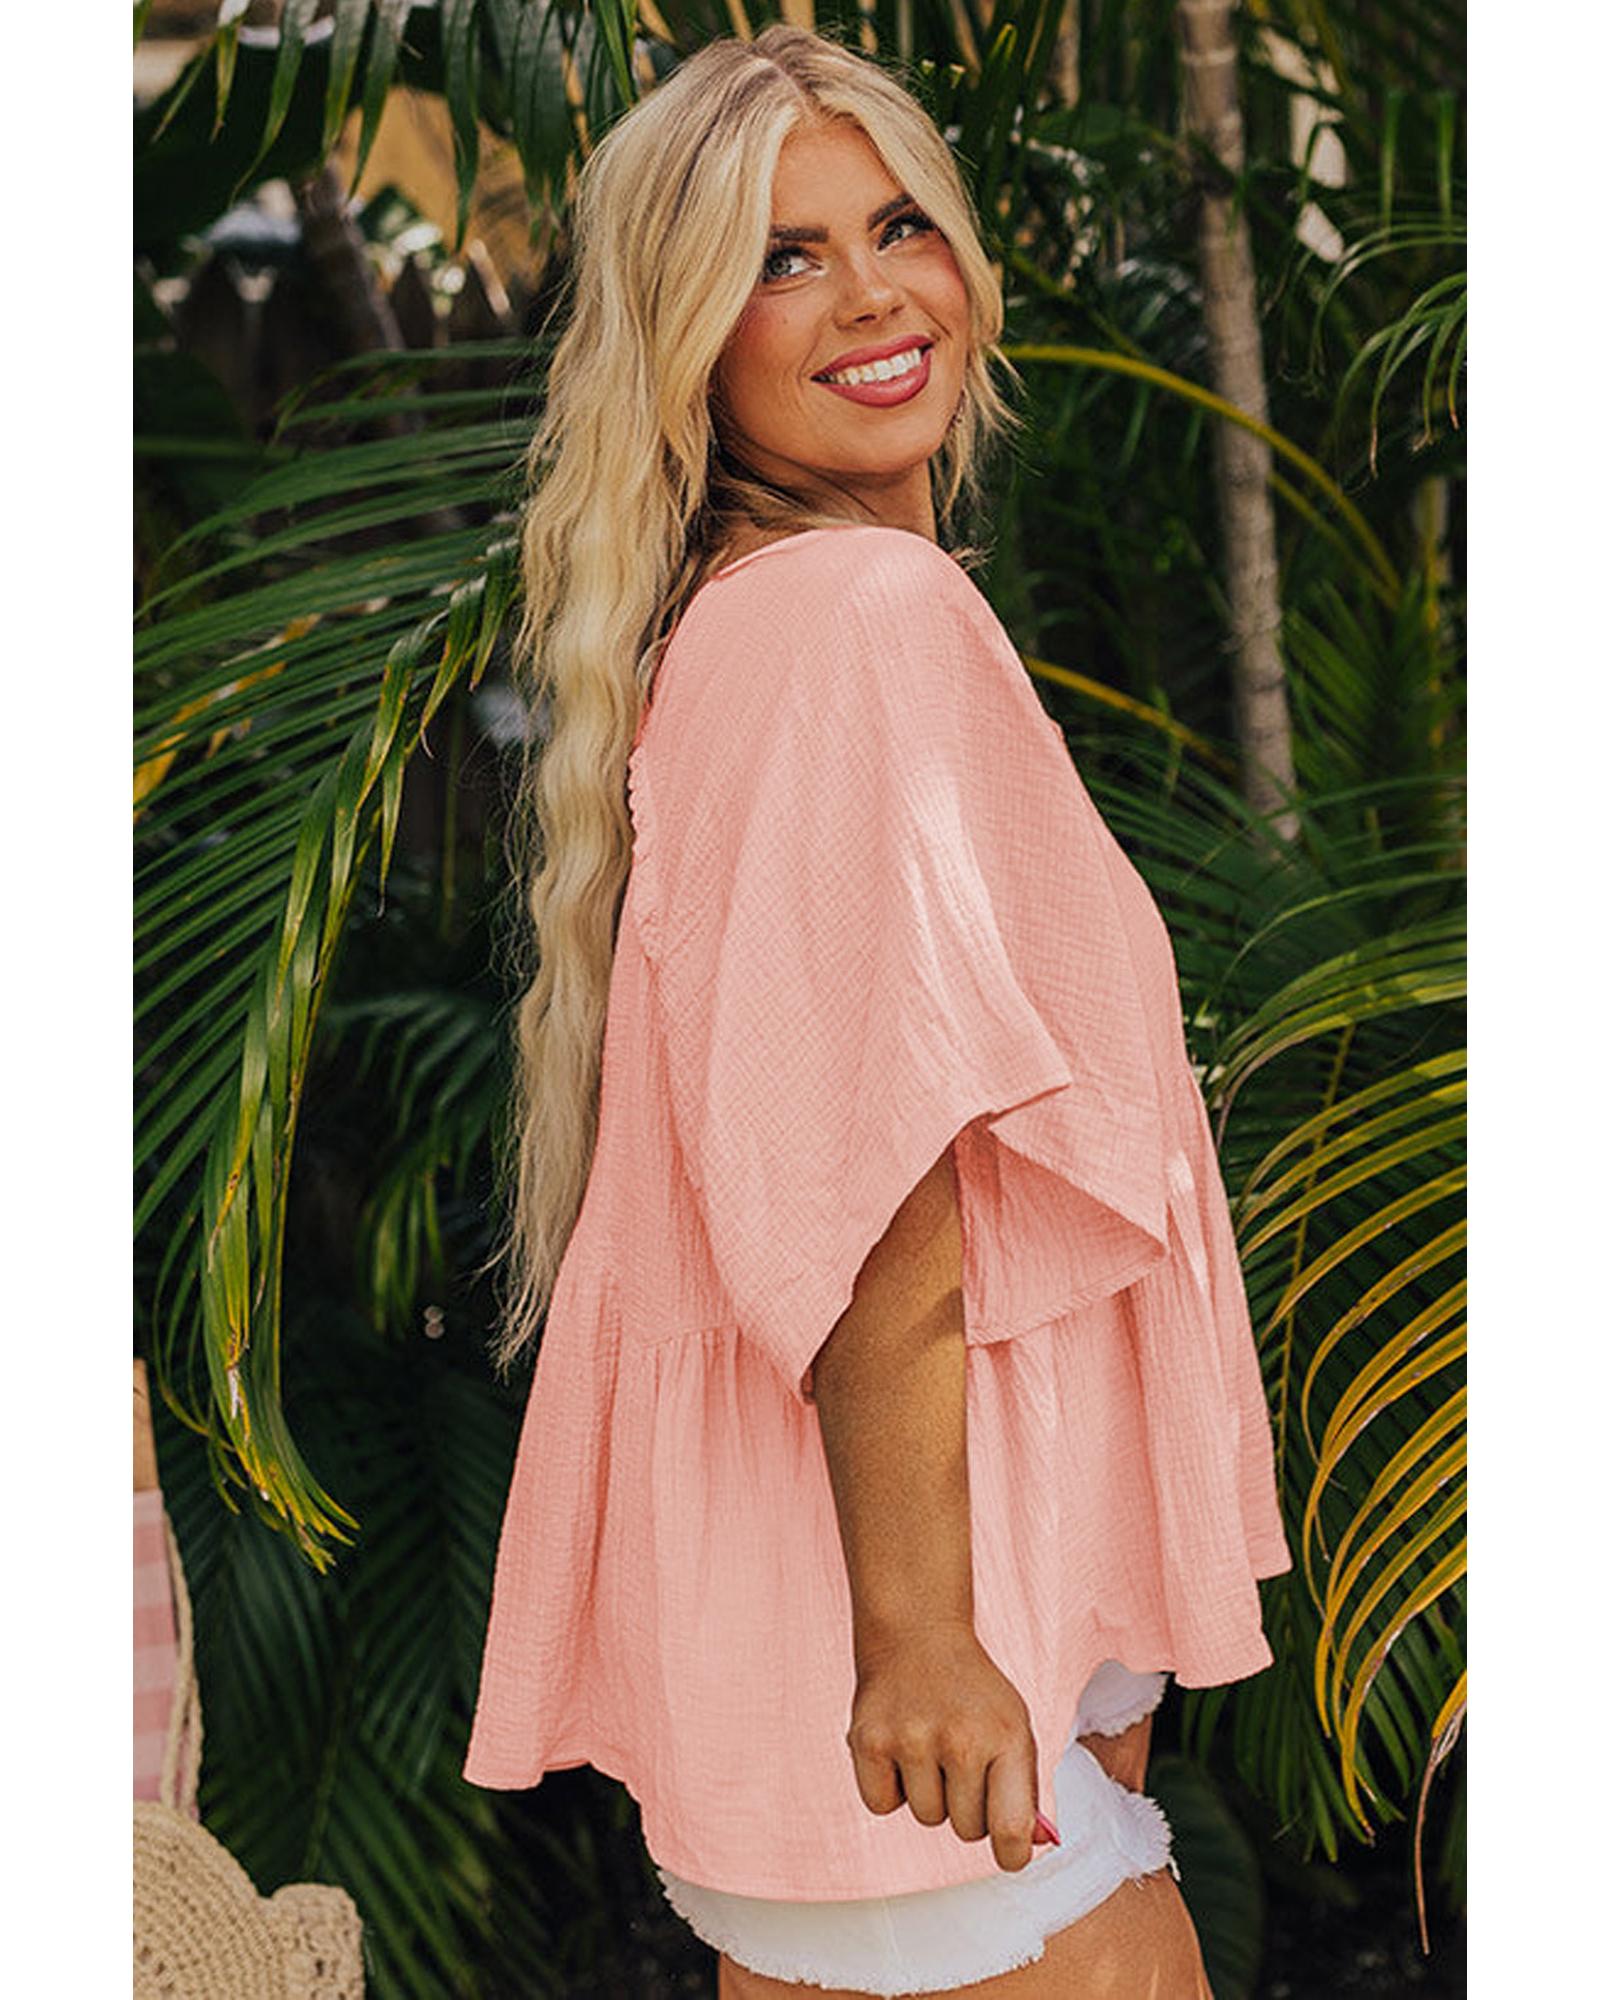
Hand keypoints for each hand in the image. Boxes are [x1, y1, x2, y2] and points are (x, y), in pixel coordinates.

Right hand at [845, 1619, 1042, 1872]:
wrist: (917, 1633)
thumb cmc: (972, 1691)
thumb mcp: (1013, 1726)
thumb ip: (1025, 1789)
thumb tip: (1029, 1847)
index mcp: (1006, 1736)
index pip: (1011, 1828)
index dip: (1012, 1854)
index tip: (1010, 1854)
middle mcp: (960, 1740)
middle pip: (967, 1830)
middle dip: (967, 1807)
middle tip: (960, 1760)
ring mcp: (911, 1740)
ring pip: (926, 1818)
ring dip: (929, 1794)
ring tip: (929, 1745)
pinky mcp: (869, 1741)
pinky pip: (882, 1804)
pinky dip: (889, 1787)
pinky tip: (899, 1748)